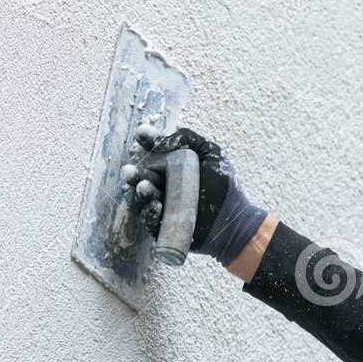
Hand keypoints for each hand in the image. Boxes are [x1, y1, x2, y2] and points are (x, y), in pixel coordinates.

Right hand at [130, 127, 268, 265]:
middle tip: (129, 171)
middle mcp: (163, 185)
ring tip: (144, 187)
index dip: (147, 141)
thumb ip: (189, 139)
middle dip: (134, 173)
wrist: (233, 220)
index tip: (142, 134)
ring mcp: (161, 206)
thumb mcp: (211, 154)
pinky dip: (150, 213)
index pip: (154, 151)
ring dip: (141, 192)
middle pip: (143, 176)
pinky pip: (150, 221)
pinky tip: (157, 206)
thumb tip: (162, 140)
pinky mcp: (162, 227)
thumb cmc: (223, 187)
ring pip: (143, 199)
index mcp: (171, 166)